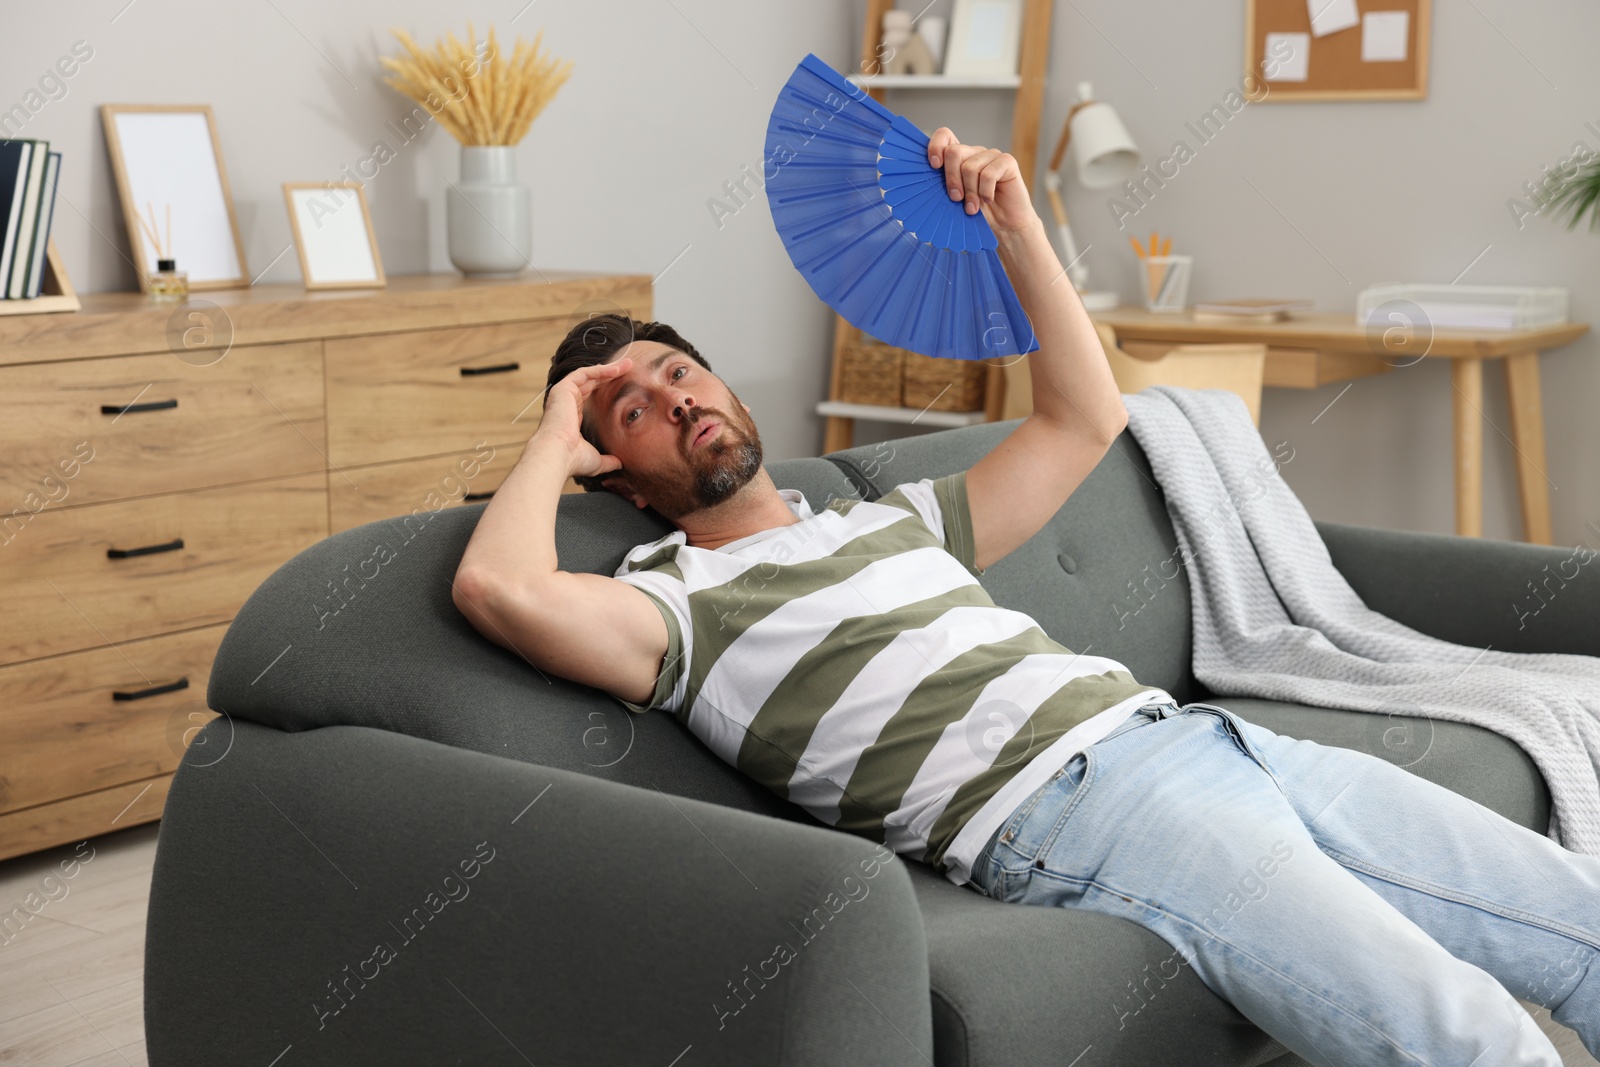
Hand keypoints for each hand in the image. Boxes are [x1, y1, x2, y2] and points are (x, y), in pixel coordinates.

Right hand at [534, 357, 630, 479]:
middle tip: (629, 369)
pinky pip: (583, 373)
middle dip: (610, 375)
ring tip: (627, 364)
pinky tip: (616, 369)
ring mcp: (563, 395)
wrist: (558, 455)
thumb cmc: (573, 460)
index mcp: (571, 418)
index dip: (606, 390)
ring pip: (588, 376)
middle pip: (591, 384)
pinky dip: (599, 369)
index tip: (624, 386)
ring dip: (608, 369)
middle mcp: (566, 405)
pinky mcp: (563, 389)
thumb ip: (608, 460)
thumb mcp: (596, 460)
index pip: (590, 398)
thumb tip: (620, 464)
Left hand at [927, 128, 1039, 235]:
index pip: (945, 136)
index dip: (936, 146)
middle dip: (952, 179)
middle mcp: (974, 153)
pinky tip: (989, 200)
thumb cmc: (978, 214)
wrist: (1004, 227)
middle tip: (956, 199)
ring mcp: (991, 155)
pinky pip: (988, 174)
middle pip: (953, 152)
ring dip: (970, 193)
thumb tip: (927, 179)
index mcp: (959, 158)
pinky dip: (985, 192)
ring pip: (970, 167)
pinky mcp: (1007, 162)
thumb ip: (944, 185)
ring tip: (973, 208)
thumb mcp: (955, 200)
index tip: (935, 165)